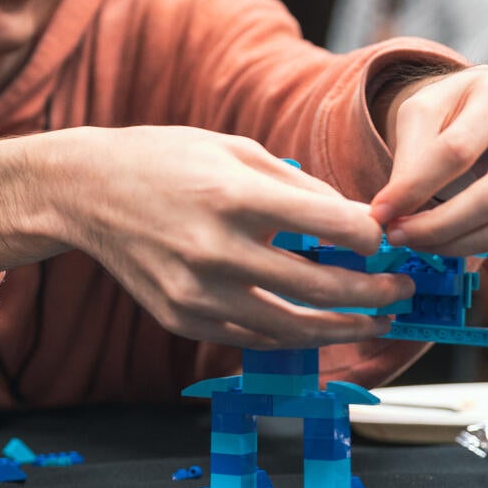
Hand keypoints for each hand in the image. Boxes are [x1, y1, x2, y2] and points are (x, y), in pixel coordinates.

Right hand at [58, 127, 416, 348]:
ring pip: (290, 329)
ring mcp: (196, 293)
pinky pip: (251, 337)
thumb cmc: (165, 160)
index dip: (372, 238)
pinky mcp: (181, 318)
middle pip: (320, 289)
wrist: (86, 192)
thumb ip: (299, 187)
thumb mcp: (235, 150)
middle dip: (374, 294)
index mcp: (234, 197)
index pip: (331, 227)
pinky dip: (291, 335)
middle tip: (401, 291)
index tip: (387, 240)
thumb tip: (357, 220)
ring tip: (374, 321)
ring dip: (343, 329)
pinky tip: (316, 325)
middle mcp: (215, 250)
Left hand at [369, 65, 487, 290]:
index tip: (380, 213)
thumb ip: (409, 158)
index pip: (459, 151)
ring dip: (467, 246)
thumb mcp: (420, 113)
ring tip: (425, 247)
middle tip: (400, 237)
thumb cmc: (448, 112)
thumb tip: (392, 211)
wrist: (480, 109)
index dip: (414, 187)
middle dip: (440, 224)